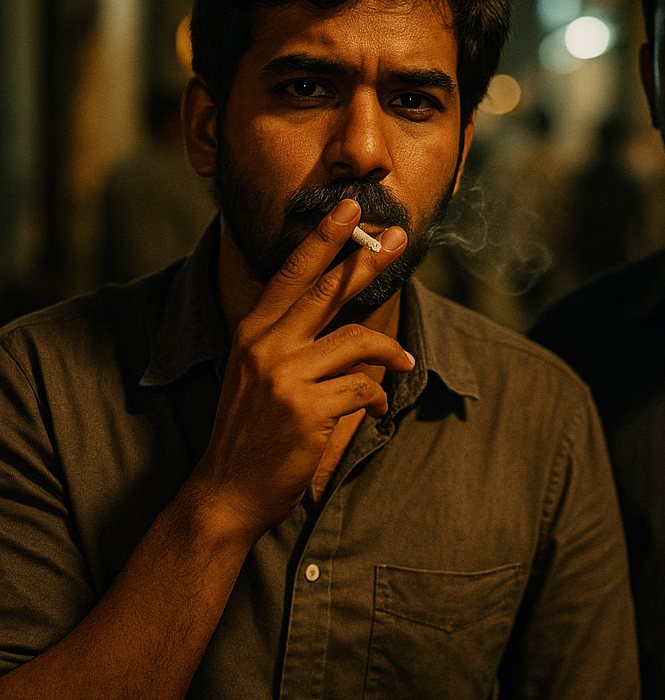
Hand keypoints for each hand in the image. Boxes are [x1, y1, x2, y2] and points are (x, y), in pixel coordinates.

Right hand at [193, 199, 414, 539]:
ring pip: (357, 340)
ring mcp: (285, 377)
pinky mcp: (307, 409)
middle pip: (326, 290)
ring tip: (401, 361)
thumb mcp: (259, 373)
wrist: (228, 491)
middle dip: (367, 259)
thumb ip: (289, 340)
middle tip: (397, 237)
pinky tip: (375, 408)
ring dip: (388, 350)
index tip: (350, 208)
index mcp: (252, 332)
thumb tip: (334, 307)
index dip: (323, 237)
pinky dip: (376, 396)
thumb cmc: (252, 431)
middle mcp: (265, 346)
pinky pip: (363, 387)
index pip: (292, 273)